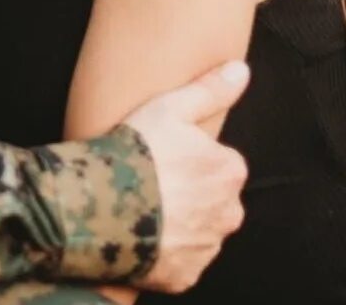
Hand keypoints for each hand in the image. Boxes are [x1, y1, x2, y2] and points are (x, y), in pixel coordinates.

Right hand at [124, 60, 249, 293]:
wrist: (103, 206)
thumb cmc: (138, 151)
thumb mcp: (171, 107)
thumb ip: (210, 89)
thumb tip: (242, 69)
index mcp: (229, 171)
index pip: (221, 163)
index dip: (191, 157)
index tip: (165, 154)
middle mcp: (228, 214)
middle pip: (213, 199)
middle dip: (190, 192)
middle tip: (153, 180)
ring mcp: (207, 248)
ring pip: (198, 230)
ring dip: (178, 221)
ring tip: (142, 205)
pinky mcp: (186, 276)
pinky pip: (180, 260)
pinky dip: (165, 250)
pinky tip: (140, 232)